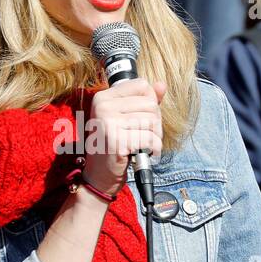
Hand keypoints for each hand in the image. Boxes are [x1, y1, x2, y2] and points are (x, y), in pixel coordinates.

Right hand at [82, 77, 165, 195]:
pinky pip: (151, 138)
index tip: (142, 117)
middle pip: (150, 104)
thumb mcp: (124, 118)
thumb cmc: (112, 146)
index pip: (141, 85)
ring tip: (144, 145)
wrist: (99, 176)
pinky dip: (154, 148)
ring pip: (153, 121)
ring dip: (155, 136)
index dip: (149, 102)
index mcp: (103, 98)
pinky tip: (145, 153)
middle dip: (155, 122)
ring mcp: (108, 123)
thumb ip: (143, 101)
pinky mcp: (117, 141)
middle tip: (145, 136)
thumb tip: (161, 85)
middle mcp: (103, 107)